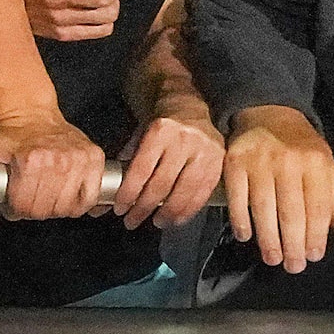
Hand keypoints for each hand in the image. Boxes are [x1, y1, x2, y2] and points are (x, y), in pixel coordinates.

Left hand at [0, 110, 104, 219]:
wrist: (31, 114)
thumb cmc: (9, 135)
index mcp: (30, 159)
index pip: (24, 206)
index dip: (14, 210)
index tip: (13, 204)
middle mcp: (57, 159)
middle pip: (45, 210)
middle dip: (33, 210)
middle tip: (28, 200)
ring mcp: (79, 160)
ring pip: (67, 208)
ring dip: (55, 209)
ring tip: (45, 197)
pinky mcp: (94, 159)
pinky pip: (91, 197)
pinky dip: (80, 204)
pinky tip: (68, 199)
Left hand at [112, 109, 224, 228]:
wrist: (191, 110)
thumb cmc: (163, 126)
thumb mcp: (142, 132)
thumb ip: (130, 157)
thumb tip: (114, 185)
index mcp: (161, 132)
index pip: (141, 169)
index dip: (129, 193)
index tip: (120, 208)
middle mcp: (184, 141)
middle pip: (162, 184)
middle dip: (144, 208)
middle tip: (133, 220)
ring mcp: (204, 152)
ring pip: (184, 191)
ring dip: (167, 213)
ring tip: (156, 222)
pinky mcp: (219, 163)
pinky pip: (203, 192)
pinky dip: (189, 209)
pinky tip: (177, 218)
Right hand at [223, 104, 333, 272]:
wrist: (268, 112)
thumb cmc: (300, 146)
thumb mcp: (325, 167)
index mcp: (316, 162)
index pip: (318, 206)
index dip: (316, 234)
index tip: (314, 256)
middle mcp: (288, 161)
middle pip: (290, 210)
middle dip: (293, 243)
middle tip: (293, 266)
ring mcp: (259, 162)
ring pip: (264, 207)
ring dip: (268, 238)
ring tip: (272, 259)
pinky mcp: (234, 162)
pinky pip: (237, 197)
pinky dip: (241, 219)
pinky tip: (246, 236)